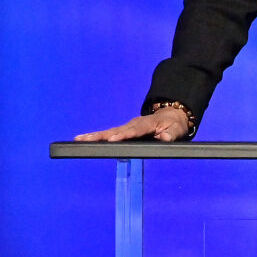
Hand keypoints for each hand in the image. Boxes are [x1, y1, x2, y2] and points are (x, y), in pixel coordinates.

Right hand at [74, 107, 189, 142]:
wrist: (171, 116)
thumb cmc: (173, 125)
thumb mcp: (177, 130)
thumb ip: (172, 134)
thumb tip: (165, 138)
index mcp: (147, 124)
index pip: (134, 130)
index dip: (123, 135)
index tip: (113, 139)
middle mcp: (134, 124)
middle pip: (116, 130)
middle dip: (102, 135)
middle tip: (87, 139)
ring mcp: (127, 126)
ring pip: (109, 131)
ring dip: (94, 135)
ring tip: (78, 139)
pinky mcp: (123, 131)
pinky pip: (109, 133)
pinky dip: (96, 136)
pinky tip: (82, 139)